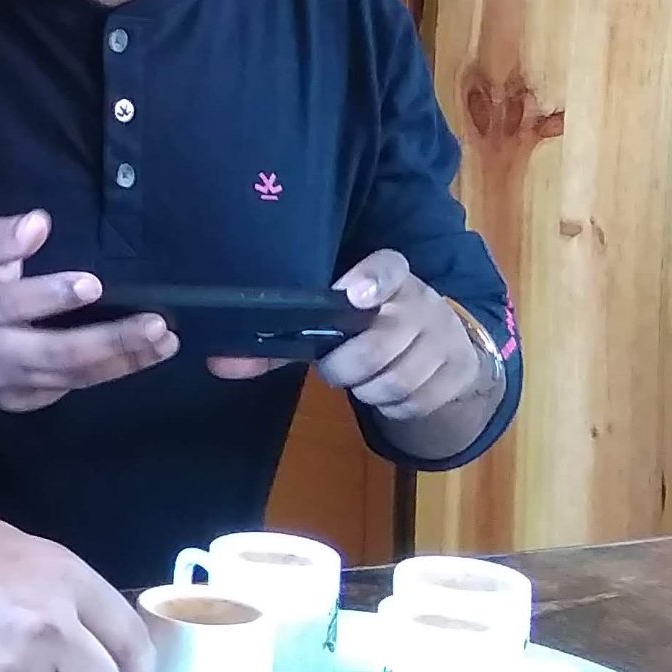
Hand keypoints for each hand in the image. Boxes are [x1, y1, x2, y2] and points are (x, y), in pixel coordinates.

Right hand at [0, 210, 177, 412]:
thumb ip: (2, 237)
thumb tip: (39, 223)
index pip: (17, 304)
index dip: (54, 295)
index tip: (94, 284)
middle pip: (58, 352)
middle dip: (112, 340)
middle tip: (157, 325)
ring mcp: (11, 383)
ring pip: (73, 376)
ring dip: (124, 361)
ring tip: (166, 342)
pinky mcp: (24, 401)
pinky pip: (71, 388)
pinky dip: (108, 373)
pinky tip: (142, 356)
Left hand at [208, 249, 496, 429]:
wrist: (444, 349)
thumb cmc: (373, 326)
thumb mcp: (335, 321)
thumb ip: (279, 340)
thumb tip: (218, 361)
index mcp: (391, 276)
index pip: (388, 268)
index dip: (371, 281)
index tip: (354, 296)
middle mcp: (420, 302)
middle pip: (382, 341)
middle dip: (349, 364)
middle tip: (333, 368)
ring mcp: (441, 339)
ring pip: (396, 378)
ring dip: (367, 389)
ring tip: (358, 379)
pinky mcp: (453, 374)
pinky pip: (412, 401)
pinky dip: (390, 404)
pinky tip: (385, 390)